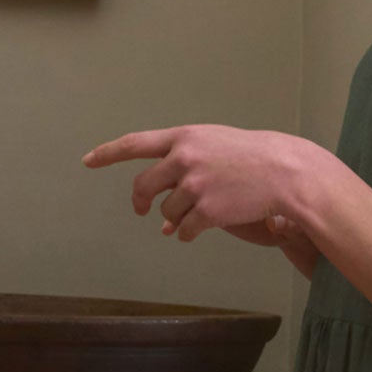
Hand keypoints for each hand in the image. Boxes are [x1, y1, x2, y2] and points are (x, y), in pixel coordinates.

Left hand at [80, 122, 313, 243]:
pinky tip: (197, 229)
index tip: (88, 161)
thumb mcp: (213, 145)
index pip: (135, 144)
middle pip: (144, 186)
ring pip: (166, 212)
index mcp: (183, 138)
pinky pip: (183, 230)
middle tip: (143, 210)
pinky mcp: (207, 211)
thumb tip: (161, 208)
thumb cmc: (250, 158)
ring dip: (175, 218)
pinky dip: (186, 233)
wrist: (284, 172)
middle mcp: (184, 159)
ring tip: (197, 212)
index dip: (107, 153)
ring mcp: (194, 186)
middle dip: (140, 201)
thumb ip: (183, 167)